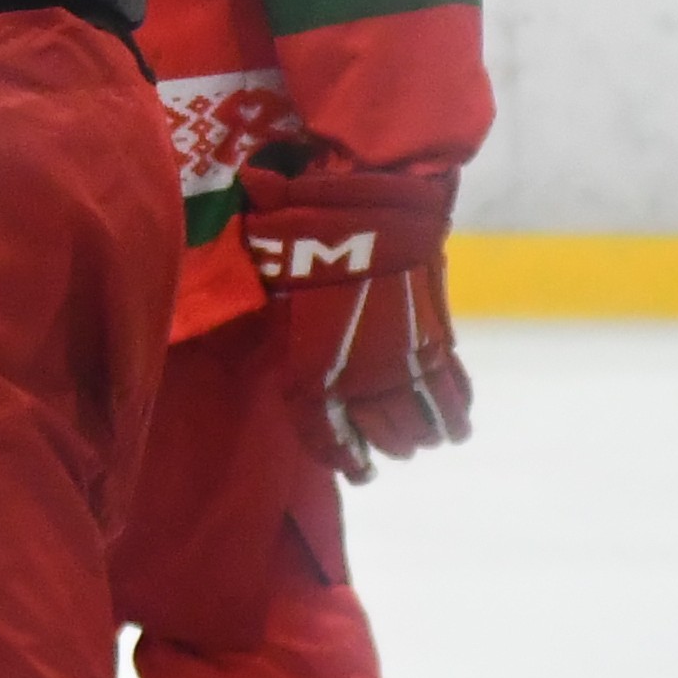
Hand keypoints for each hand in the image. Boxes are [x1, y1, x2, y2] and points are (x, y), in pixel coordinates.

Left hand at [240, 159, 470, 479]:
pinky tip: (458, 426)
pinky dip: (457, 411)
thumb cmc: (304, 231)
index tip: (354, 469)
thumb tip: (219, 240)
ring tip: (421, 441)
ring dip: (421, 435)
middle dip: (383, 443)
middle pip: (379, 431)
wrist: (369, 208)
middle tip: (385, 448)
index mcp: (312, 365)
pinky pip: (451, 388)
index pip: (322, 426)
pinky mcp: (437, 339)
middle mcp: (360, 373)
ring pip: (419, 418)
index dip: (337, 452)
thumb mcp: (266, 267)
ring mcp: (403, 359)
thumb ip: (254, 274)